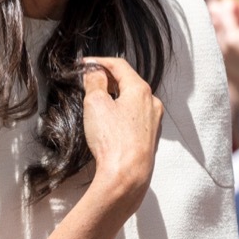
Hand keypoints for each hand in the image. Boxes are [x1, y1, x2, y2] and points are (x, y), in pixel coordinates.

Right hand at [82, 57, 163, 210]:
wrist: (127, 177)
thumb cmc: (113, 141)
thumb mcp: (95, 103)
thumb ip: (95, 82)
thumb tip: (95, 72)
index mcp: (141, 90)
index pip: (120, 65)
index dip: (100, 61)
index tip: (85, 64)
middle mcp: (152, 104)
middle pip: (128, 82)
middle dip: (107, 79)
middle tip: (89, 80)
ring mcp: (153, 122)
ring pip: (132, 101)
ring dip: (115, 96)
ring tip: (97, 100)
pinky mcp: (149, 139)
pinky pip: (135, 118)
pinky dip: (121, 113)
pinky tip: (109, 122)